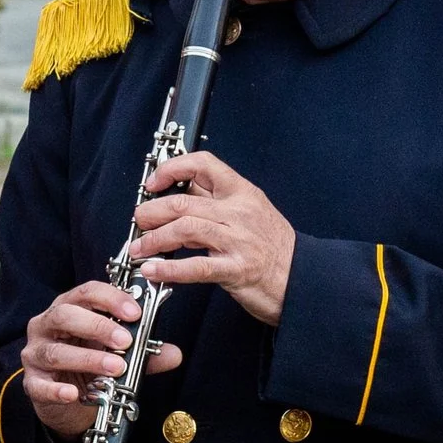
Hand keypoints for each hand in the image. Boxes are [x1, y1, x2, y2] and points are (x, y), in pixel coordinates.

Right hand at [20, 280, 182, 437]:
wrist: (68, 401)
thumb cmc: (90, 366)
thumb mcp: (118, 354)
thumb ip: (143, 353)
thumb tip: (173, 354)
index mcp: (68, 310)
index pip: (85, 293)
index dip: (110, 298)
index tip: (135, 312)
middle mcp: (46, 327)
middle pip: (64, 315)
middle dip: (97, 326)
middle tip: (126, 340)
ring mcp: (35, 354)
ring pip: (55, 352)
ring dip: (87, 359)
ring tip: (116, 368)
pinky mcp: (32, 382)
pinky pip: (40, 385)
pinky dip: (57, 390)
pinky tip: (73, 393)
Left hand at [128, 151, 295, 325]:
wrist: (303, 278)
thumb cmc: (273, 246)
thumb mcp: (248, 210)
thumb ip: (214, 197)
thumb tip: (177, 184)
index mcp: (242, 193)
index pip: (204, 164)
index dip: (172, 168)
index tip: (153, 182)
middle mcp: (239, 213)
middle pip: (184, 202)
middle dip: (152, 211)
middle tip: (139, 220)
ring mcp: (238, 241)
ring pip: (185, 229)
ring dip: (154, 239)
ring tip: (139, 248)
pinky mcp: (237, 269)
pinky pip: (195, 266)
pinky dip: (169, 269)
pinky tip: (152, 271)